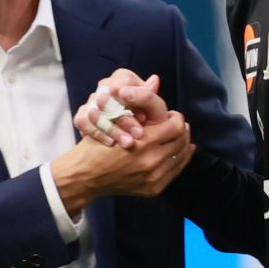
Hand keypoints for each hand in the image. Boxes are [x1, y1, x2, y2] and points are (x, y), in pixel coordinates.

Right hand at [52, 110, 194, 214]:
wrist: (86, 176)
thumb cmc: (98, 145)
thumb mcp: (113, 119)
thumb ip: (138, 102)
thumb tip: (155, 80)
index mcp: (143, 141)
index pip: (175, 125)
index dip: (175, 117)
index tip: (170, 115)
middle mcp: (151, 161)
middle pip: (182, 140)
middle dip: (181, 129)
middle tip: (175, 124)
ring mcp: (153, 177)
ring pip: (181, 155)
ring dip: (182, 143)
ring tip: (177, 136)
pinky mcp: (153, 188)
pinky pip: (175, 171)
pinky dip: (179, 159)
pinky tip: (178, 152)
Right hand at [74, 69, 170, 147]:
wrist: (132, 142)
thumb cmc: (148, 122)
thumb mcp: (154, 111)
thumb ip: (150, 96)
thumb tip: (154, 79)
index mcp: (125, 79)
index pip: (124, 80)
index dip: (133, 97)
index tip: (143, 116)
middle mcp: (106, 86)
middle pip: (108, 96)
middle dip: (124, 117)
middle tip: (139, 134)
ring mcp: (91, 101)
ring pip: (95, 109)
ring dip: (112, 128)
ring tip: (128, 142)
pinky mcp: (82, 116)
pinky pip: (83, 121)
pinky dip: (98, 133)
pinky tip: (111, 143)